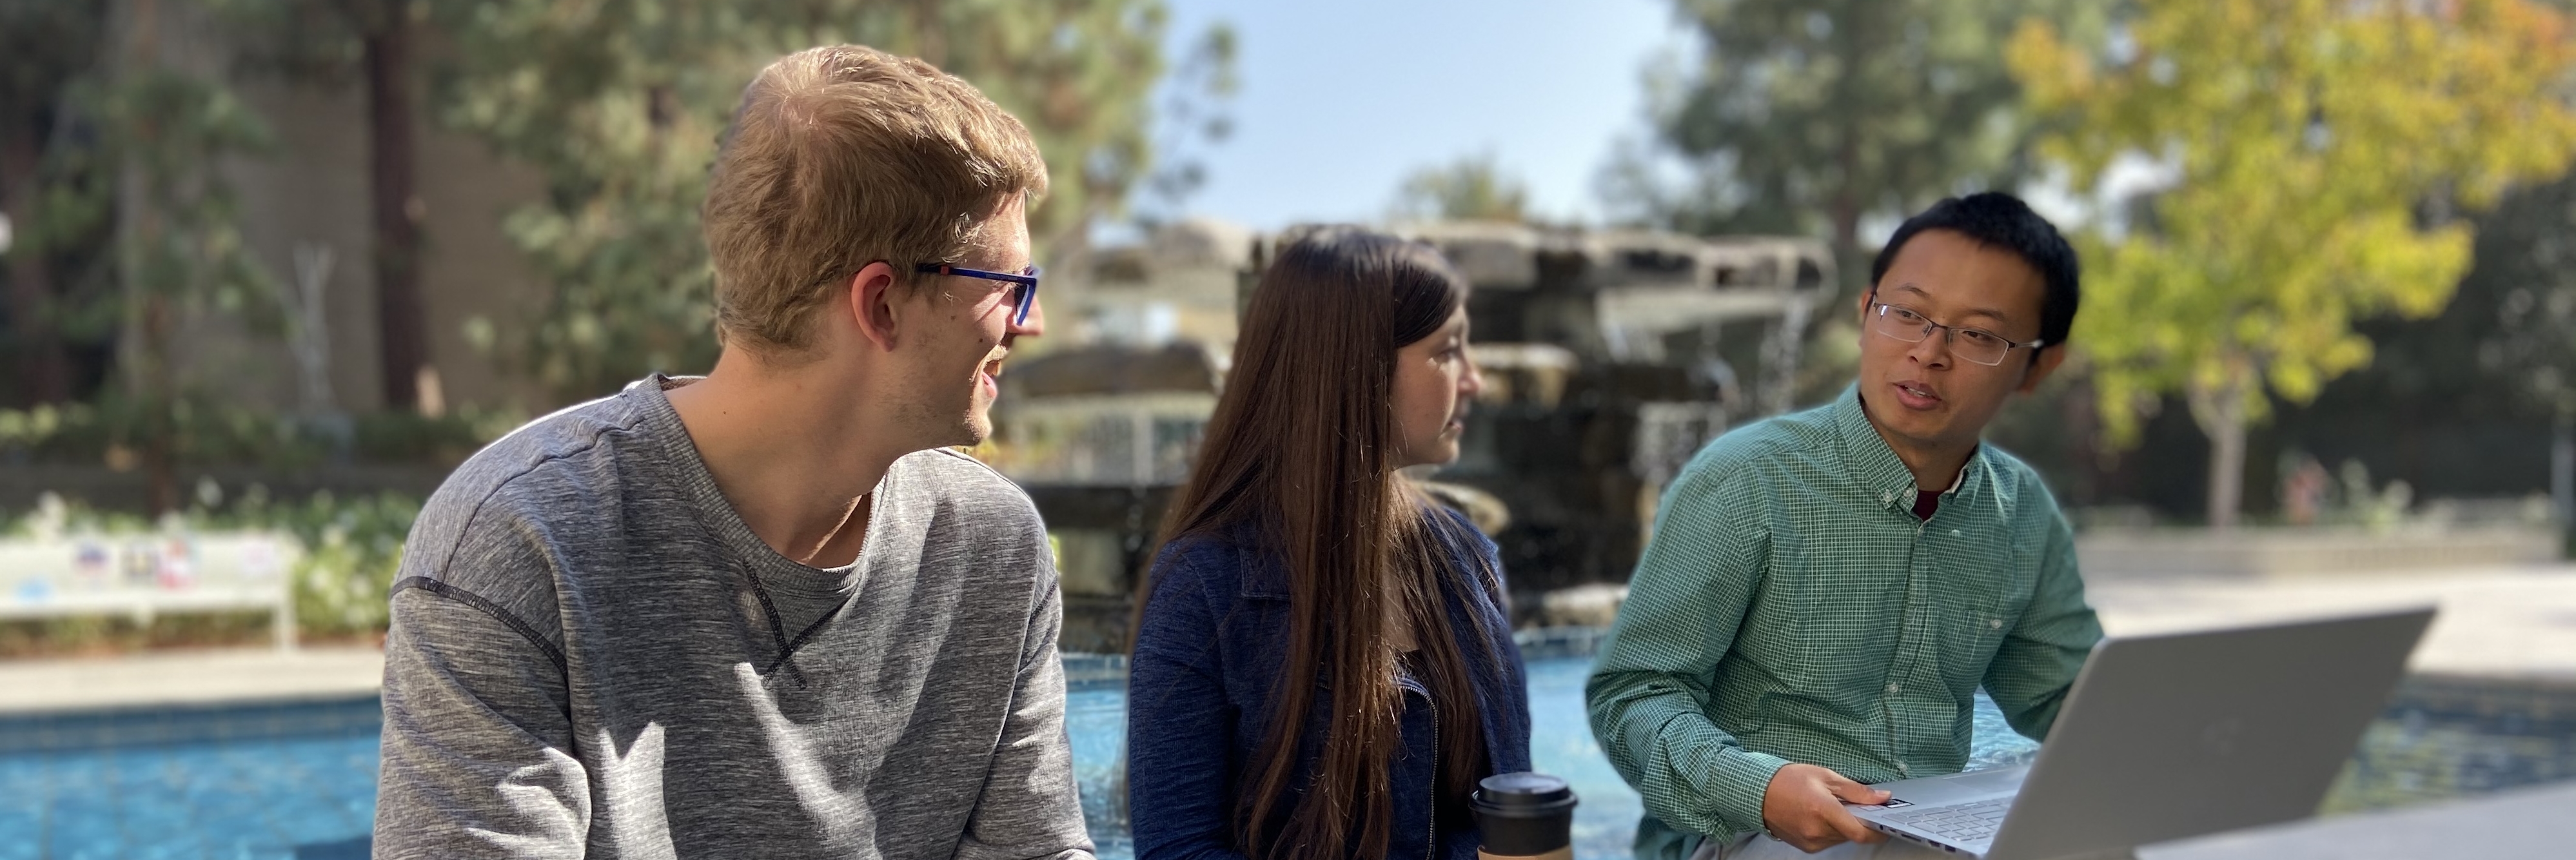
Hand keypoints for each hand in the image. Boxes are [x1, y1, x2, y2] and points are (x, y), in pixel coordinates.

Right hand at [1759, 763, 1889, 852]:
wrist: (1757, 793)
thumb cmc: (1788, 780)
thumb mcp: (1825, 776)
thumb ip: (1856, 791)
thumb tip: (1881, 798)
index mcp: (1823, 809)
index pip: (1860, 832)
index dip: (1878, 830)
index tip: (1885, 822)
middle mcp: (1817, 830)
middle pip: (1852, 834)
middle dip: (1859, 821)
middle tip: (1855, 805)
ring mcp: (1811, 841)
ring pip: (1842, 838)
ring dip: (1845, 826)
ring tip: (1833, 808)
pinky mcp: (1806, 847)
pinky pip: (1829, 842)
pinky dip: (1832, 831)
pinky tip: (1822, 816)